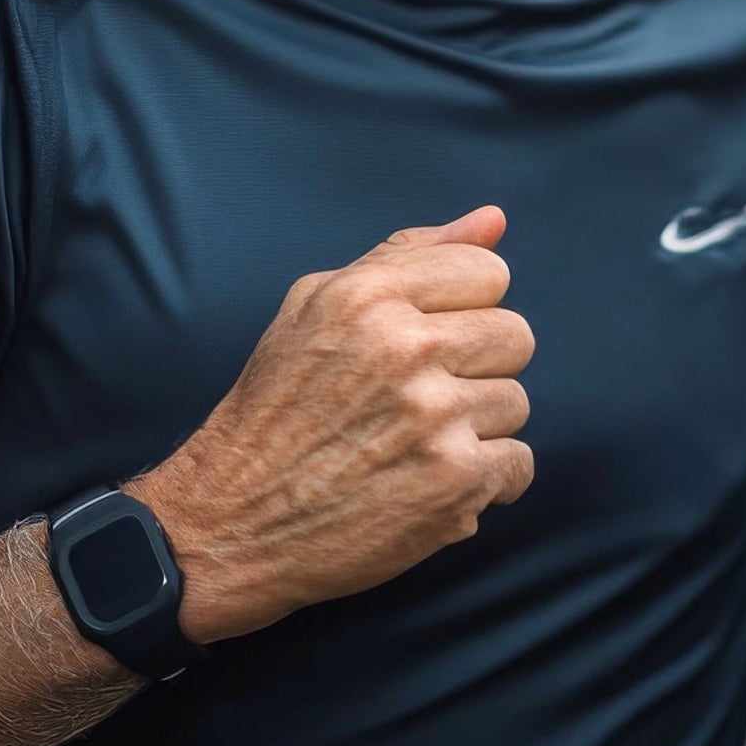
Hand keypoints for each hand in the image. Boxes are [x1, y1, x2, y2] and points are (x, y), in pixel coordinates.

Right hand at [129, 206, 534, 643]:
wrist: (228, 528)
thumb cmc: (275, 409)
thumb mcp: (319, 306)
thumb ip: (411, 253)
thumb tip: (495, 218)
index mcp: (371, 296)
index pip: (489, 273)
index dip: (465, 310)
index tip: (429, 343)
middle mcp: (406, 349)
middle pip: (515, 336)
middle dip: (476, 368)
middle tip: (420, 399)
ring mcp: (434, 418)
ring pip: (516, 402)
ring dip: (476, 429)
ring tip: (413, 446)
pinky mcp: (454, 482)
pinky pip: (518, 465)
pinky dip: (484, 482)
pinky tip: (429, 486)